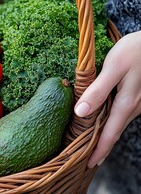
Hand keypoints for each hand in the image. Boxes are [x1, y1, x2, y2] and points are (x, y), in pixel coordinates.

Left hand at [74, 31, 140, 167]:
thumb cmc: (134, 52)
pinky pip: (121, 114)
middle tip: (86, 158)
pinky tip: (100, 121)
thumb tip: (80, 112)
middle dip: (101, 147)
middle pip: (114, 132)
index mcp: (126, 103)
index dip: (99, 150)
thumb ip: (97, 90)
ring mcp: (137, 103)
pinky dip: (110, 122)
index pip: (110, 134)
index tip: (88, 164)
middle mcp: (134, 107)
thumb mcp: (113, 68)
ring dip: (105, 135)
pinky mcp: (136, 96)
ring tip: (90, 143)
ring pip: (117, 123)